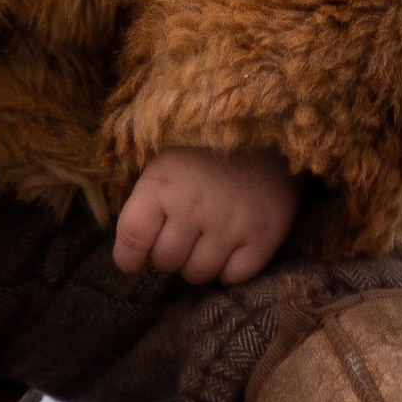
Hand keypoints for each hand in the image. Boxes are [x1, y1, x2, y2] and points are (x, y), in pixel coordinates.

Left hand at [113, 145, 299, 286]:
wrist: (273, 124)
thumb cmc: (209, 146)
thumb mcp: (166, 158)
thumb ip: (146, 199)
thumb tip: (131, 246)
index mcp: (163, 183)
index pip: (132, 238)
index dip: (128, 256)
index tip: (135, 259)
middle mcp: (194, 207)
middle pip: (165, 261)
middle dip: (168, 254)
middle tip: (182, 234)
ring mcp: (230, 224)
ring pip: (199, 273)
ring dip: (198, 262)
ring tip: (206, 238)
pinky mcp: (263, 237)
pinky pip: (234, 276)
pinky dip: (229, 268)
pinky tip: (231, 244)